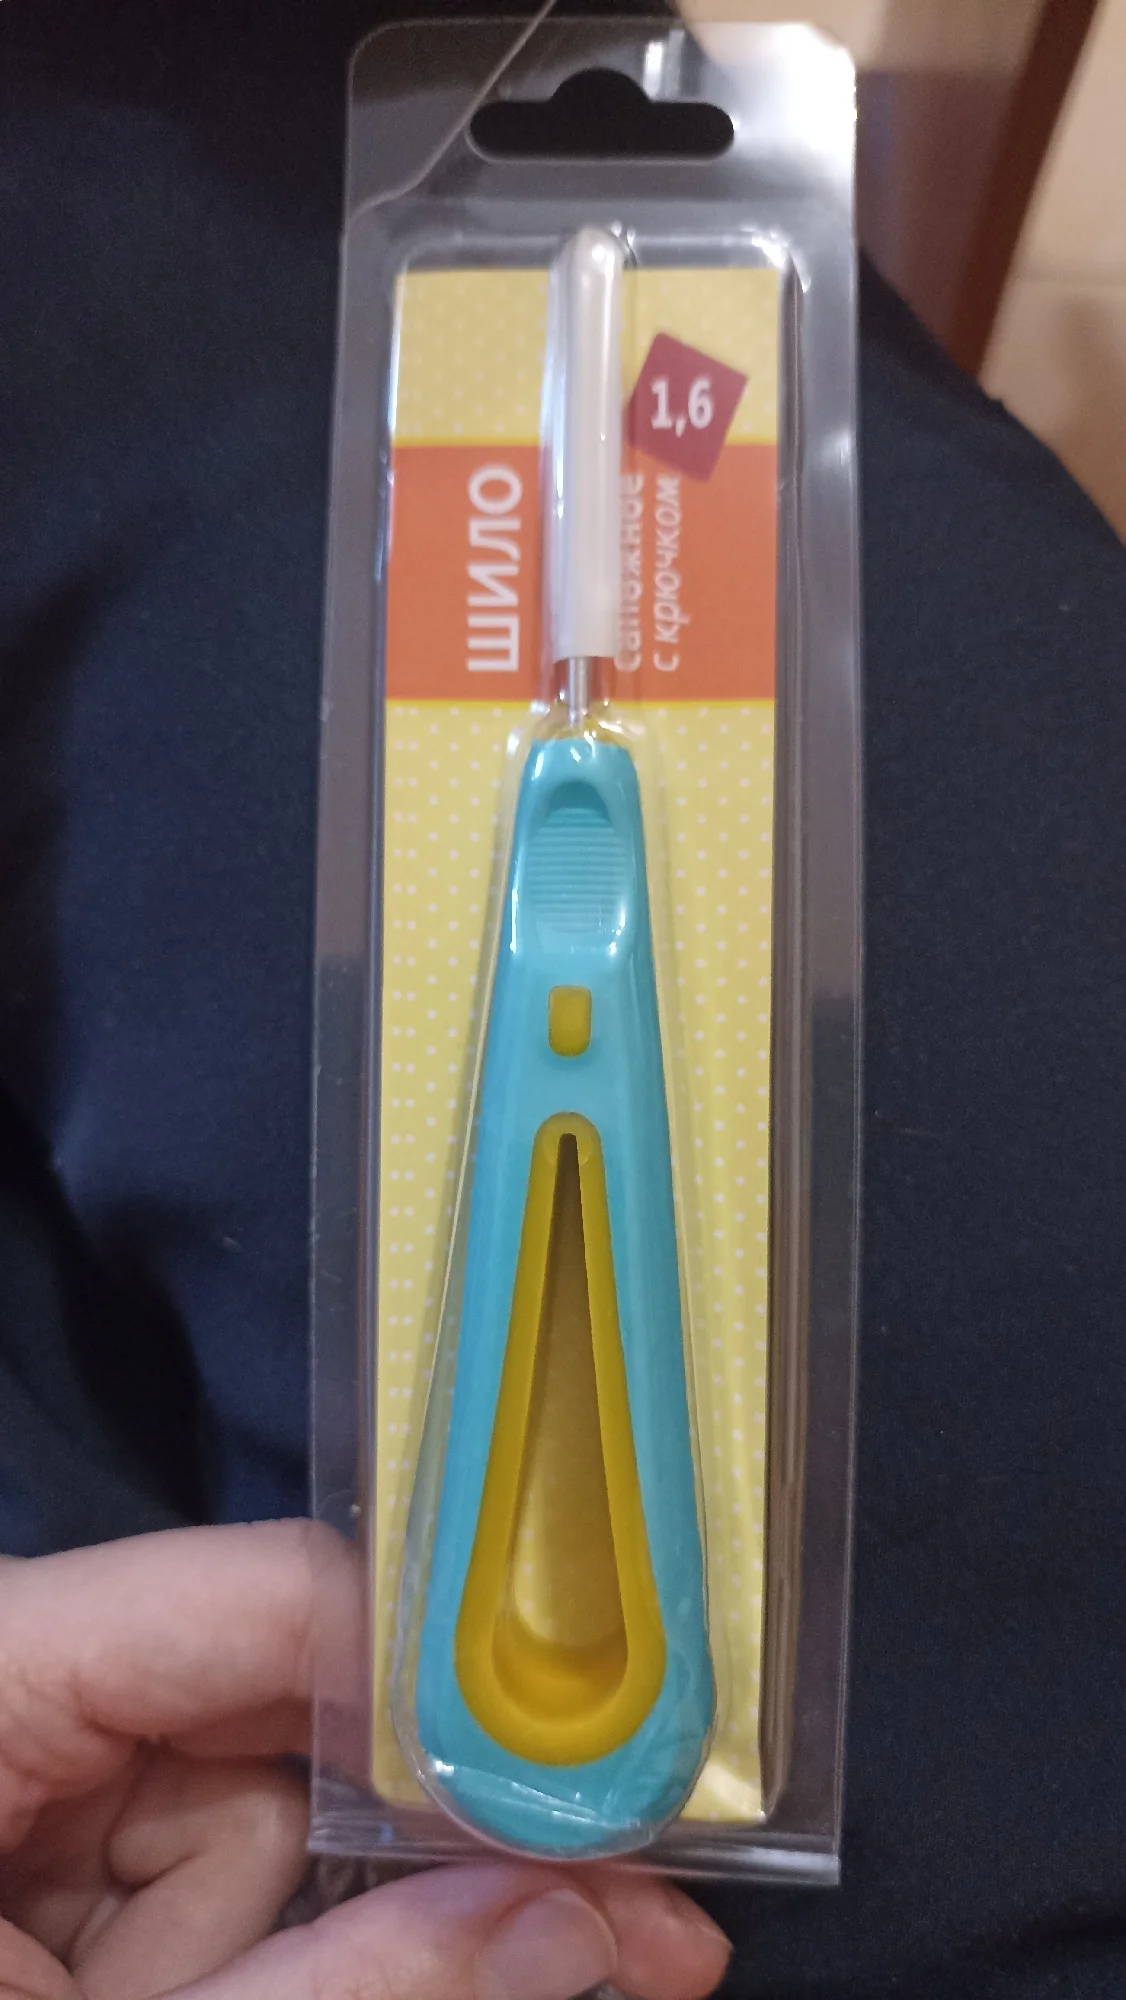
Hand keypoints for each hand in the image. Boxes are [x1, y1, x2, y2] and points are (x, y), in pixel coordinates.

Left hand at [0, 1521, 730, 1998]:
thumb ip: (350, 1993)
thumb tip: (576, 1925)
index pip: (274, 1599)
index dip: (455, 1686)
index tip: (611, 1785)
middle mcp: (16, 1686)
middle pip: (288, 1721)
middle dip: (408, 1853)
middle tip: (626, 1938)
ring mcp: (24, 1770)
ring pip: (253, 1824)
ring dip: (277, 1953)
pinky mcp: (30, 1854)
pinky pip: (194, 1880)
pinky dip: (230, 1964)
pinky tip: (199, 1998)